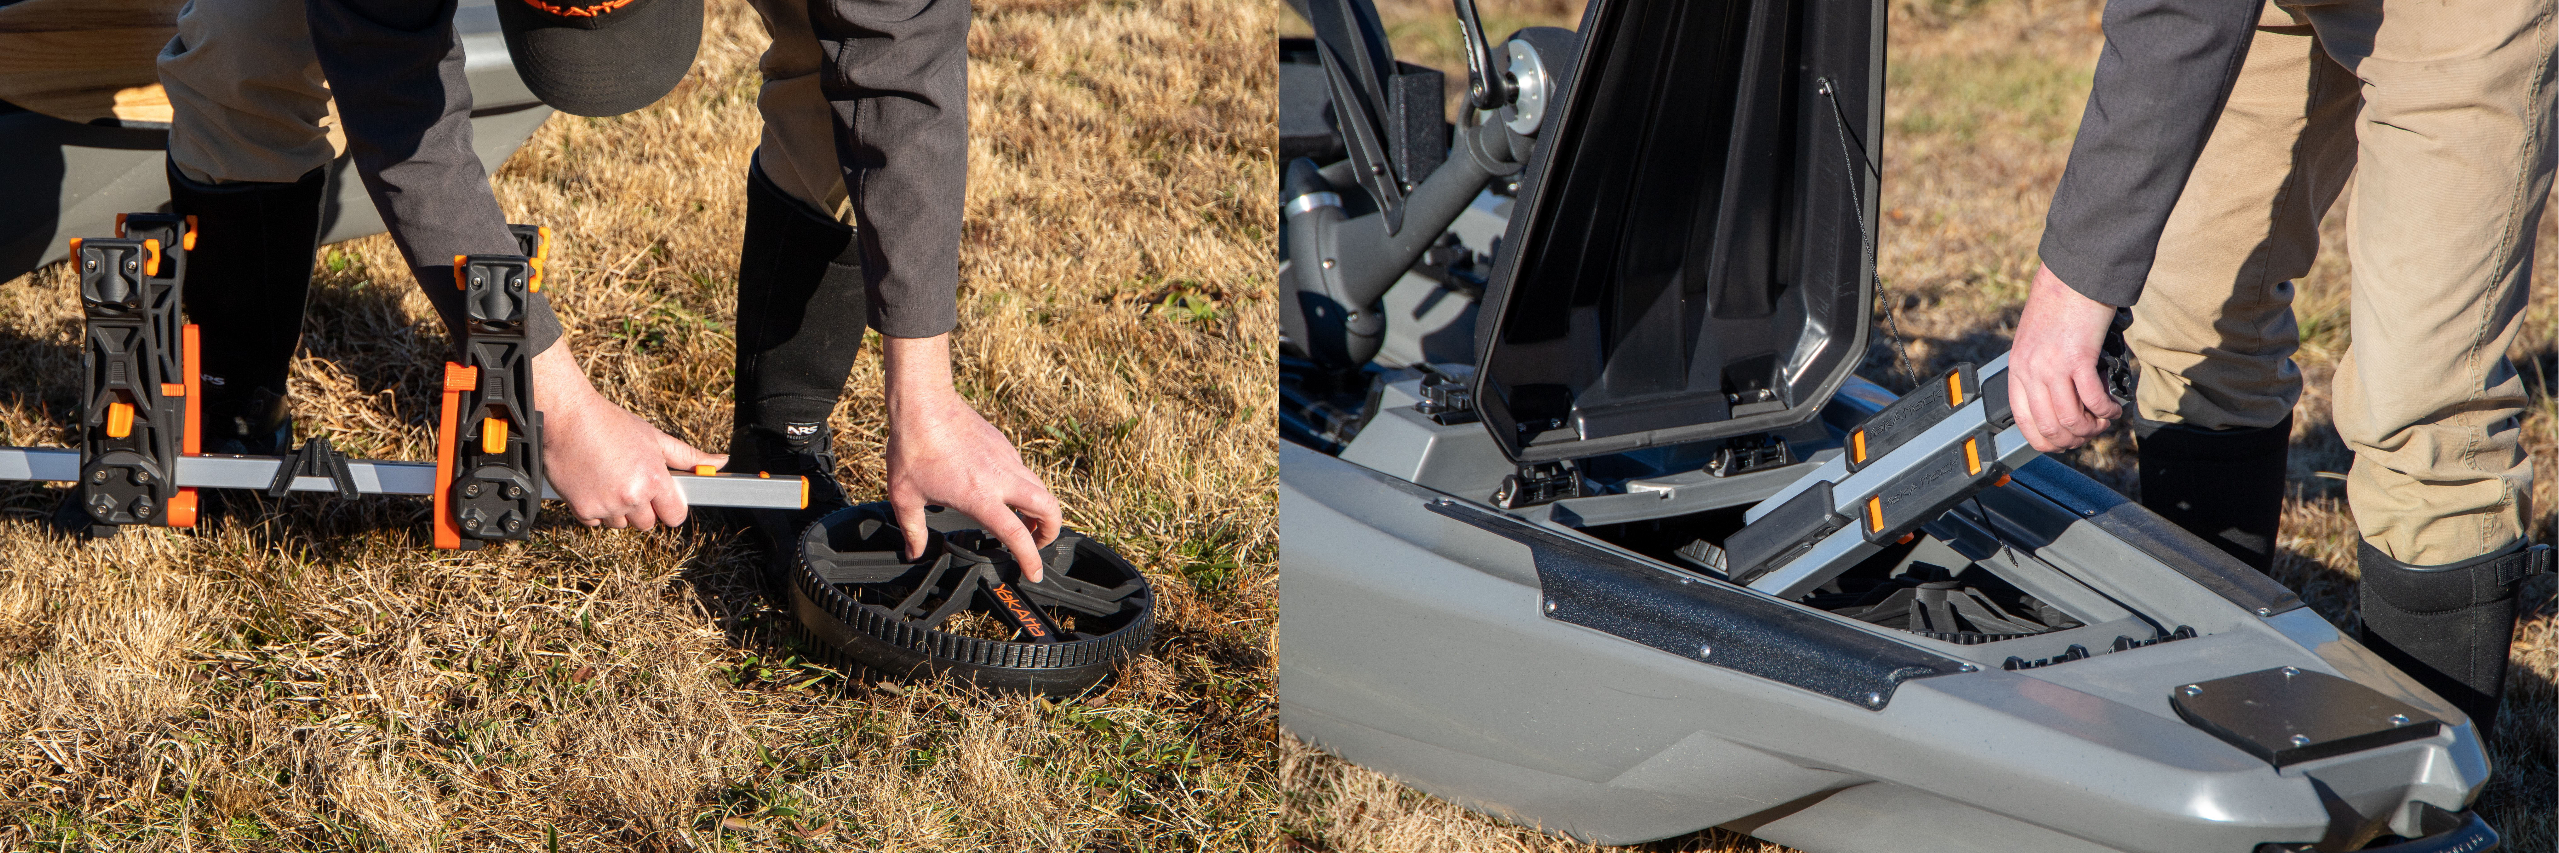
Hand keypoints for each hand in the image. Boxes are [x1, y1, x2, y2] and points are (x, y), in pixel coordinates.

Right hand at [531, 344, 724, 528]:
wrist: (567, 418)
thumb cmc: (611, 424)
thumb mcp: (654, 437)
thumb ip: (688, 456)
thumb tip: (720, 461)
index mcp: (655, 479)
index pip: (675, 515)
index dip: (670, 507)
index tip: (663, 500)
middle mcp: (632, 496)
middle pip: (647, 524)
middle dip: (643, 508)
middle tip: (631, 482)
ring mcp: (606, 505)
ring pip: (621, 525)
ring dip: (617, 510)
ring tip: (609, 480)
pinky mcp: (582, 510)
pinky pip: (595, 523)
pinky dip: (594, 510)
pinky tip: (592, 485)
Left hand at [882, 334, 1062, 580]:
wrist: (924, 404)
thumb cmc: (913, 449)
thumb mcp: (905, 498)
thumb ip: (913, 531)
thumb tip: (914, 553)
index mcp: (981, 498)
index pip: (1018, 535)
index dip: (1031, 559)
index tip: (1034, 573)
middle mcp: (1001, 479)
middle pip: (1049, 507)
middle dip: (1052, 530)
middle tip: (1038, 543)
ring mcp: (1007, 459)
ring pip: (1040, 488)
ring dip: (1039, 509)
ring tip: (1023, 521)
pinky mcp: (1003, 445)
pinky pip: (1023, 471)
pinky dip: (1024, 488)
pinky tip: (1002, 491)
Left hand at [2008, 263, 2125, 452]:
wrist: (2075, 276)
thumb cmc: (2059, 304)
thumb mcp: (2035, 340)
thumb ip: (2039, 369)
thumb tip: (2055, 400)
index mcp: (2017, 368)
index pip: (2022, 420)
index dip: (2043, 440)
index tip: (2061, 443)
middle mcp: (2031, 371)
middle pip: (2049, 427)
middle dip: (2072, 439)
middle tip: (2089, 433)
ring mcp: (2052, 366)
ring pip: (2070, 420)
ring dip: (2092, 428)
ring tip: (2104, 421)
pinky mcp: (2078, 359)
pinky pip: (2093, 401)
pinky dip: (2106, 411)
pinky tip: (2113, 409)